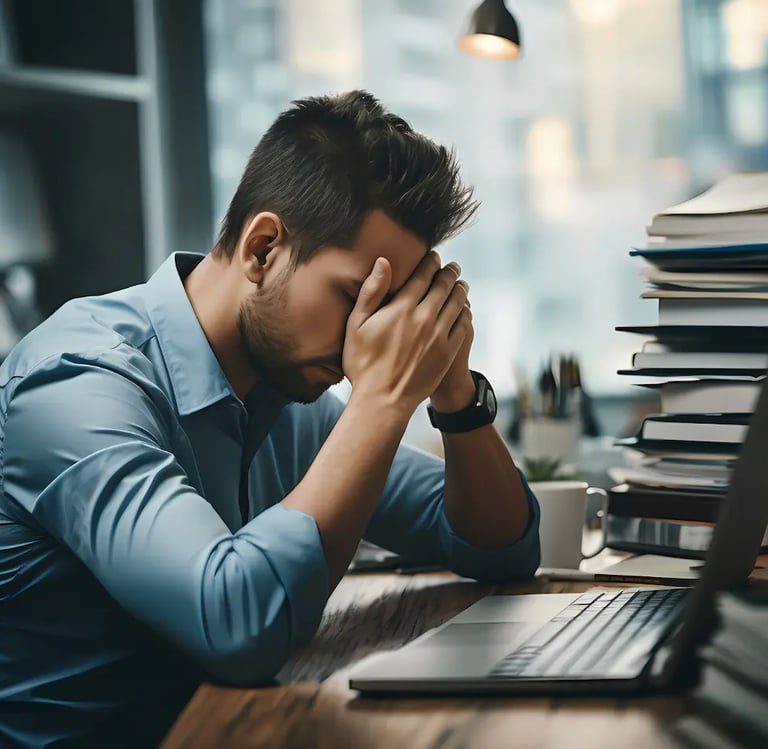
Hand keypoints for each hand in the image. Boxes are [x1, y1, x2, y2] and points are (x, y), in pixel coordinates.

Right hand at [342, 251, 471, 414]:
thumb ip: (371, 291)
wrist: (383, 400)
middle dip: (449, 272)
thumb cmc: (363, 363)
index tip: (434, 256)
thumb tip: (383, 261)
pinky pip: (464, 325)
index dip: (430, 262)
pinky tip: (463, 309)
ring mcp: (439, 336)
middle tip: (452, 266)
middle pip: (444, 286)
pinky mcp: (448, 352)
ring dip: (460, 289)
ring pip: (457, 303)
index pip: (423, 276)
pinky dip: (465, 312)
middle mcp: (424, 318)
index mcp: (401, 308)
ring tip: (460, 284)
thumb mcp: (356, 325)